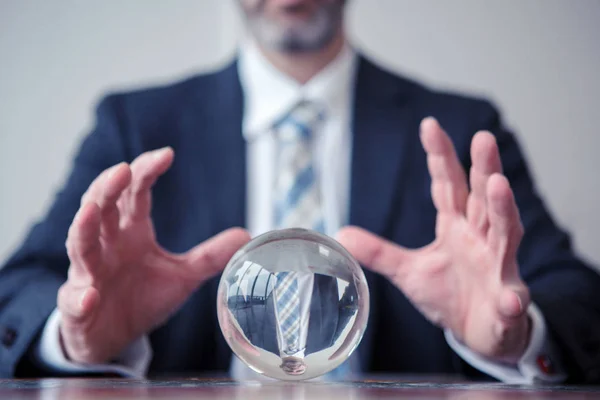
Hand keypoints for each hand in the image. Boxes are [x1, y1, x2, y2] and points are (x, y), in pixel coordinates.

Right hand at [58, 147, 250, 363]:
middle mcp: (107, 245)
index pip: (136, 194)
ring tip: (91, 211)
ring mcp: (89, 274)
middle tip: (122, 170)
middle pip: (101, 207)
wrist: (114, 337)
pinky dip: (80, 297)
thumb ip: (210, 256)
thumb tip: (246, 234)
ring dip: (83, 227)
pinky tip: (90, 295)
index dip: (146, 172)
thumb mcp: (183, 276)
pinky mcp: (78, 306)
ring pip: (80, 244)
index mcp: (132, 232)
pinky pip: (75, 300)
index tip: (166, 154)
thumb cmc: (143, 297)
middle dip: (108, 188)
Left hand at [337, 118, 530, 363]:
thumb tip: (341, 233)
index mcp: (455, 225)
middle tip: (482, 137)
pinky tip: (510, 301)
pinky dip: (511, 300)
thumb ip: (379, 251)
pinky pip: (510, 299)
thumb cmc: (448, 293)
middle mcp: (480, 237)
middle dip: (483, 166)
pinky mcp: (506, 301)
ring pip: (505, 232)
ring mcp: (497, 266)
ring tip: (498, 185)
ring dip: (502, 208)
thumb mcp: (408, 270)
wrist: (477, 331)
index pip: (448, 184)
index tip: (430, 126)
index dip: (440, 156)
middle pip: (482, 197)